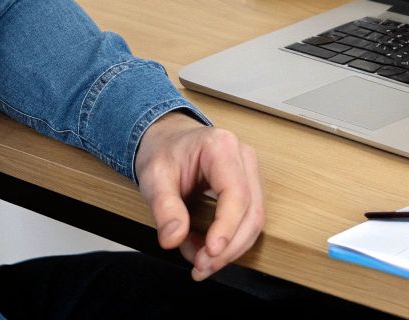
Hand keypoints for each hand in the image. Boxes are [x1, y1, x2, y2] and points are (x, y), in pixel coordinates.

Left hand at [135, 111, 263, 280]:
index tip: (209, 253)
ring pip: (254, 220)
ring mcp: (250, 173)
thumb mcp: (153, 177)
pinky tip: (205, 250)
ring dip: (230, 249)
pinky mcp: (249, 188)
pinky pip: (247, 221)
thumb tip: (172, 239)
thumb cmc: (163, 153)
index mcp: (221, 147)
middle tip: (201, 268)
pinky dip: (229, 242)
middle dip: (229, 248)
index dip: (227, 226)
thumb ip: (164, 208)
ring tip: (199, 262)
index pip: (236, 192)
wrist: (168, 141)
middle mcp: (243, 157)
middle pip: (252, 211)